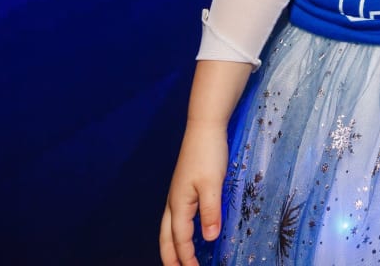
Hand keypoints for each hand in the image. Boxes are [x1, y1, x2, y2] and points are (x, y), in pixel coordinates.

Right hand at [159, 121, 227, 265]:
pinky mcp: (184, 188)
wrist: (204, 128)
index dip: (186, 258)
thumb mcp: (213, 184)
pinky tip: (187, 232)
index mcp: (179, 204)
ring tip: (177, 260)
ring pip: (169, 228)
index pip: (180, 239)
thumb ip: (210, 212)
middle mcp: (174, 202)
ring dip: (171, 246)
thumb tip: (209, 239)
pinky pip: (177, 218)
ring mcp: (177, 194)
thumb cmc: (208, 154)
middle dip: (170, 257)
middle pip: (166, 237)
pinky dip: (177, 232)